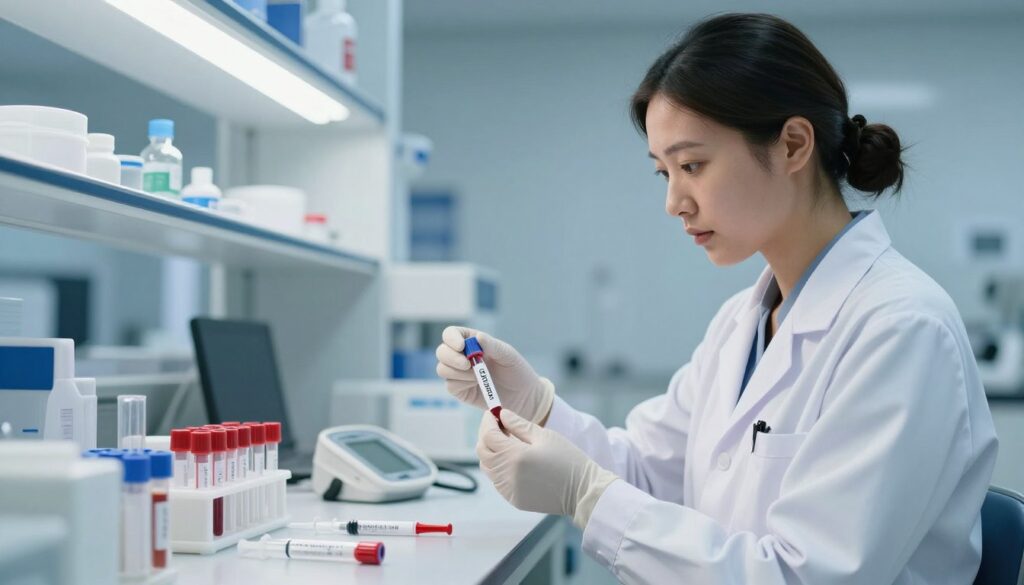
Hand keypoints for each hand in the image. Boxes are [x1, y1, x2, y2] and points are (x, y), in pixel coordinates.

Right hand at [435, 326, 554, 423]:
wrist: (523, 396)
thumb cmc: (516, 371)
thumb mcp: (508, 355)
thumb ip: (492, 346)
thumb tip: (478, 337)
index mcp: (471, 342)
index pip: (451, 334)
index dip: (451, 338)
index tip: (461, 346)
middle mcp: (461, 356)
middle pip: (442, 352)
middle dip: (451, 357)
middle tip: (468, 364)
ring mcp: (459, 374)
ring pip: (442, 369)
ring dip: (457, 372)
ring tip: (477, 376)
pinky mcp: (460, 390)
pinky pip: (450, 385)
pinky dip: (461, 383)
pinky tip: (476, 384)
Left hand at [477, 409, 618, 527]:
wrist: (582, 491)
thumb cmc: (567, 459)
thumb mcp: (544, 436)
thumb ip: (519, 424)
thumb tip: (502, 414)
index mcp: (514, 456)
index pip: (488, 435)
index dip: (487, 422)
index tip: (493, 413)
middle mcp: (506, 475)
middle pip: (482, 451)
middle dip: (486, 435)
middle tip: (497, 425)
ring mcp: (508, 489)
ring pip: (488, 466)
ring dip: (492, 452)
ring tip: (507, 441)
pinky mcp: (513, 499)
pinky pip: (497, 480)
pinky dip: (499, 467)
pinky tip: (513, 460)